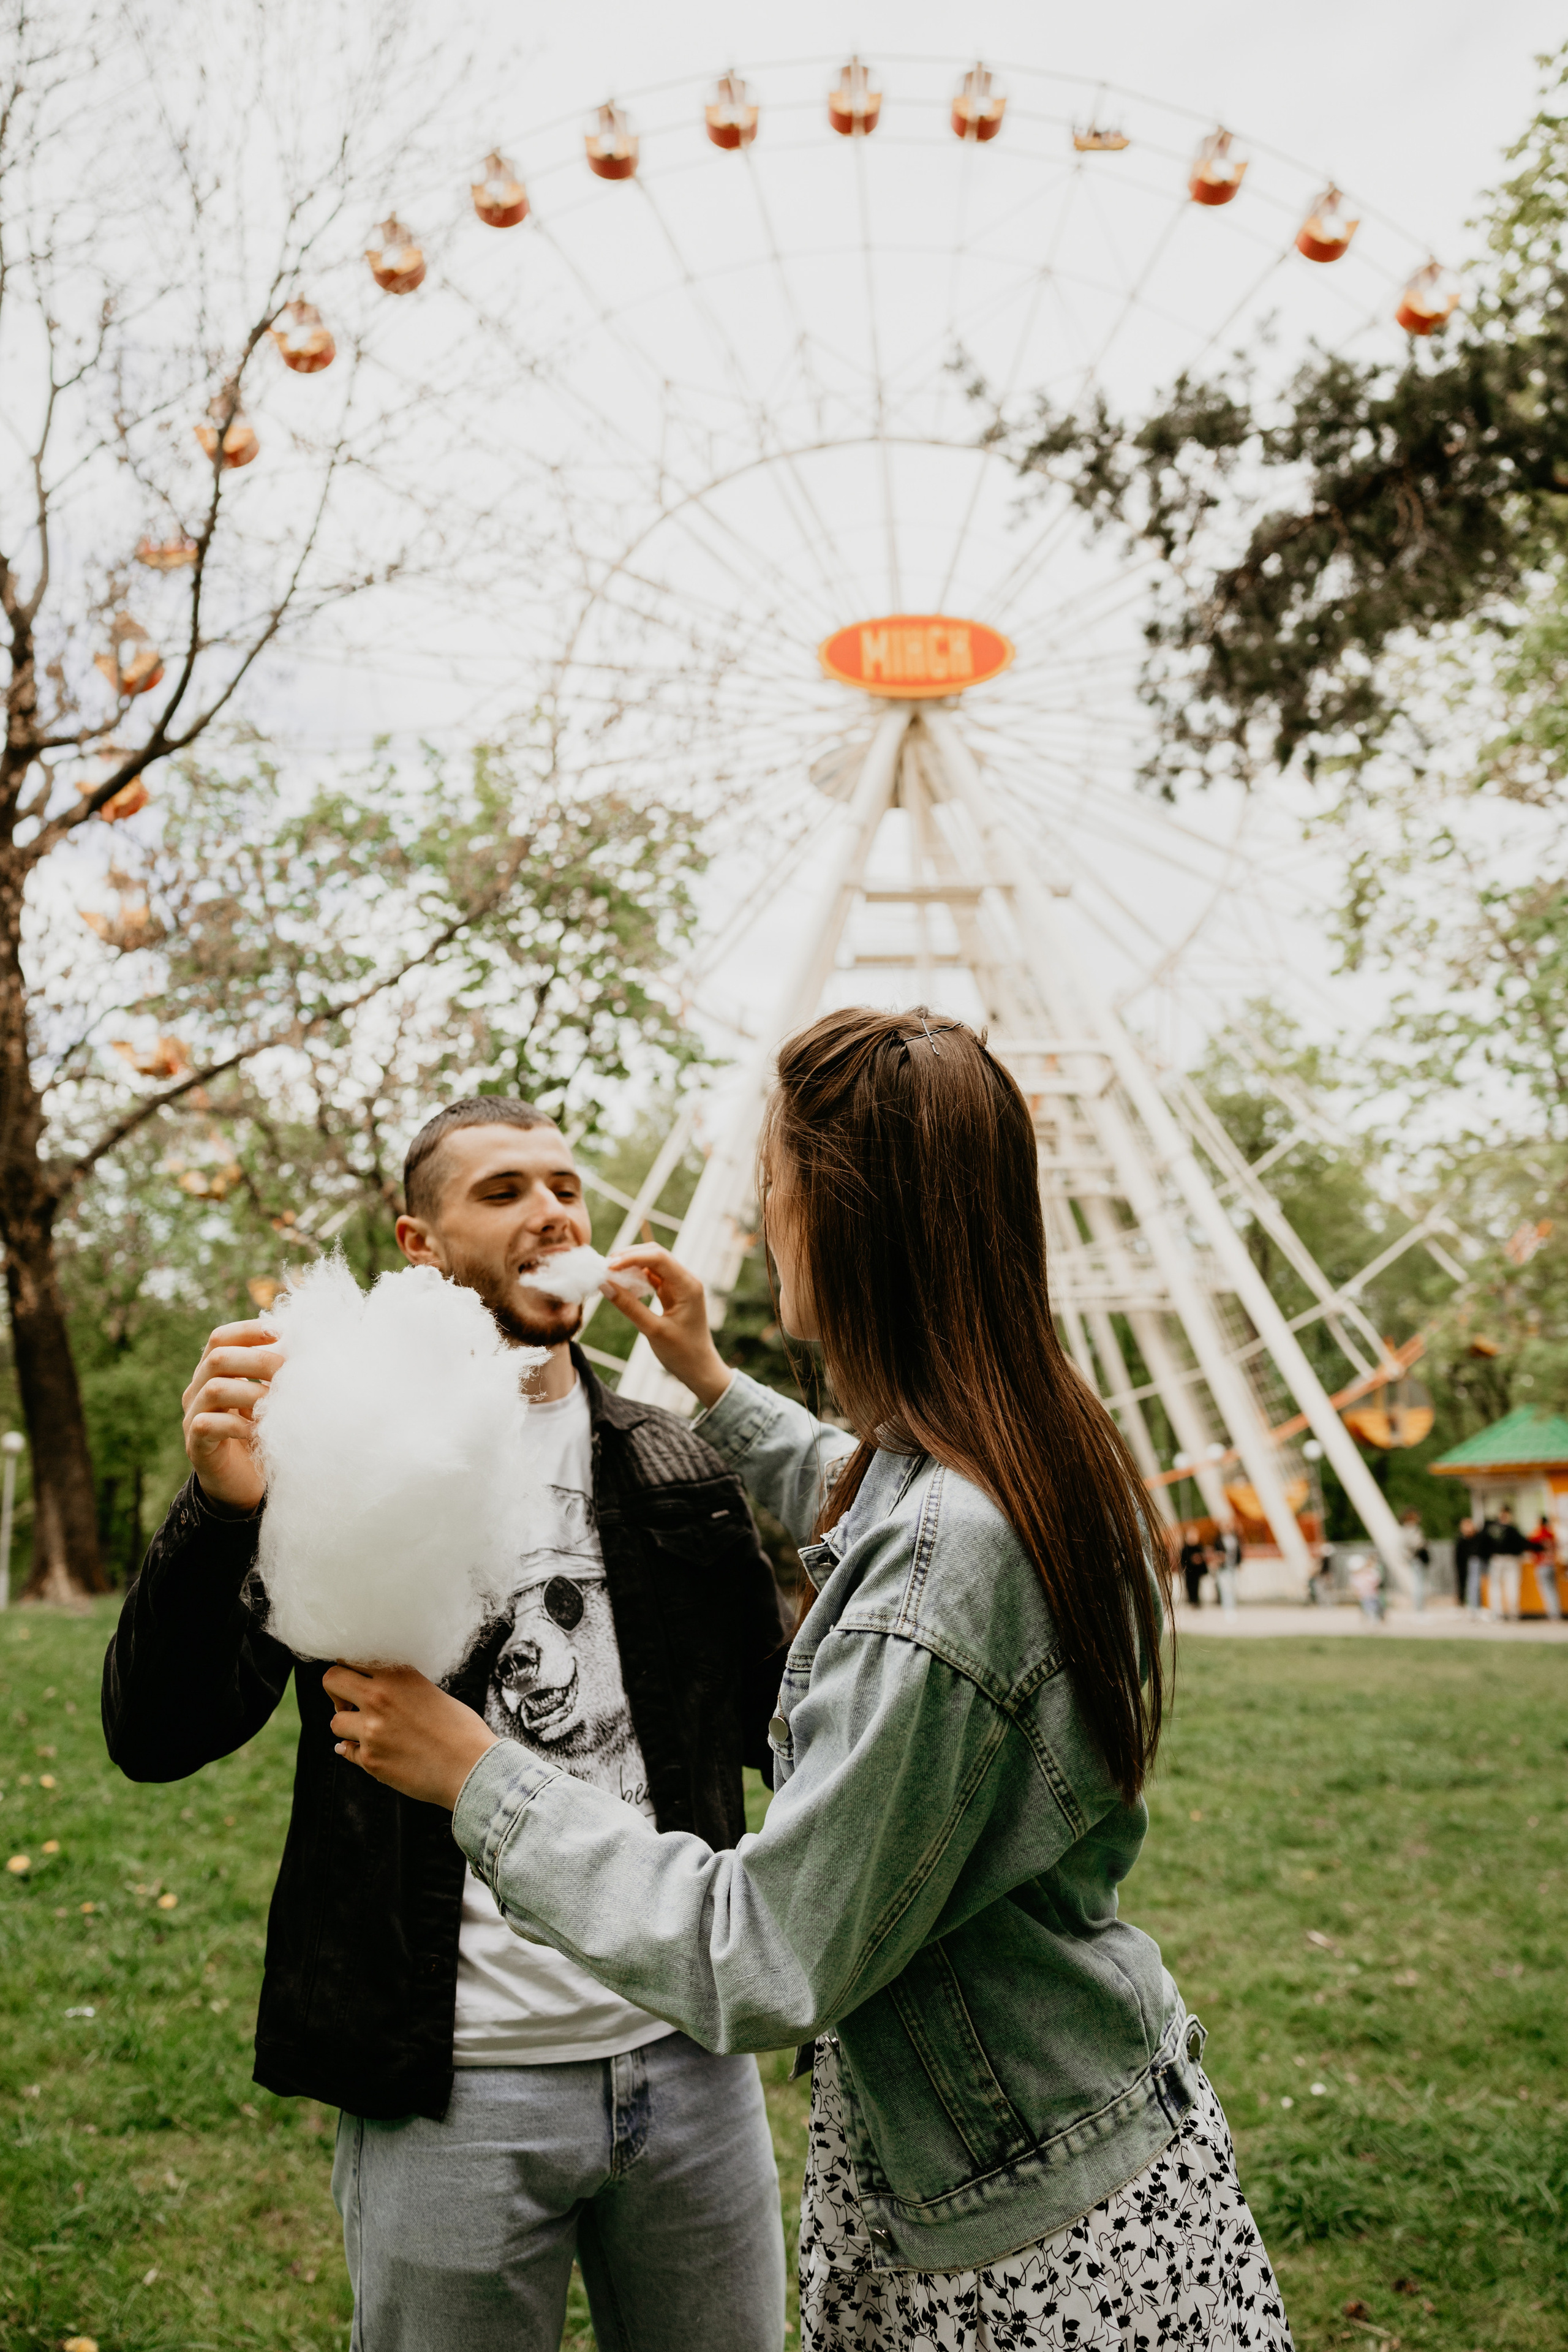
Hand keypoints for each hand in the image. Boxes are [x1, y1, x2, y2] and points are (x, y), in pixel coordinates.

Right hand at [182, 1320, 283, 1510]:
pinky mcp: (196, 1446)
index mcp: (211, 1373)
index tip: (282, 1333)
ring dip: (252, 1392)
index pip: (220, 1338)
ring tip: (275, 1403)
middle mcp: (197, 1391)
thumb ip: (273, 1375)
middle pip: (218, 1358)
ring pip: (214, 1389)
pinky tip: (258, 1431)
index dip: (249, 1331)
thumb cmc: (261, 1435)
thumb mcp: (267, 1400)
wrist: (243, 1486)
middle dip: (257, 1359)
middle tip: (286, 1371)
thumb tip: (304, 1346)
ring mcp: (192, 1417)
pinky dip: (238, 1424)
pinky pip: (209, 1425)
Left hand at [323, 1663, 497, 1808]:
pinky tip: (375, 1751)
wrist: (472, 1767)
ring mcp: (371, 1730)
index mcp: (398, 1674)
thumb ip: (398, 1687)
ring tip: (372, 1733)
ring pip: (335, 1721)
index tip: (356, 1680)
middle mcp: (380, 1697)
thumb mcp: (429, 1692)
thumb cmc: (460, 1729)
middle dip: (336, 1692)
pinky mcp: (370, 1759)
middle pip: (330, 1679)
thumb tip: (369, 1690)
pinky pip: (345, 1751)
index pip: (351, 1657)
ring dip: (348, 1727)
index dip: (350, 1669)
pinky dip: (356, 1752)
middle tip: (350, 1704)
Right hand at [603, 1244, 733, 1410]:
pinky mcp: (673, 1294)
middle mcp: (686, 1280)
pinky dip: (636, 1278)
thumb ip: (629, 1306)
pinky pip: (653, 1278)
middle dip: (629, 1256)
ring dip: (631, 1265)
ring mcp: (680, 1286)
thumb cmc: (682, 1353)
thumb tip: (604, 1284)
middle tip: (604, 1266)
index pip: (659, 1258)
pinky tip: (622, 1284)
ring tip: (609, 1273)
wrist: (700, 1370)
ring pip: (653, 1264)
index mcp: (688, 1285)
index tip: (608, 1266)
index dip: (632, 1257)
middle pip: (656, 1254)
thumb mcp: (653, 1330)